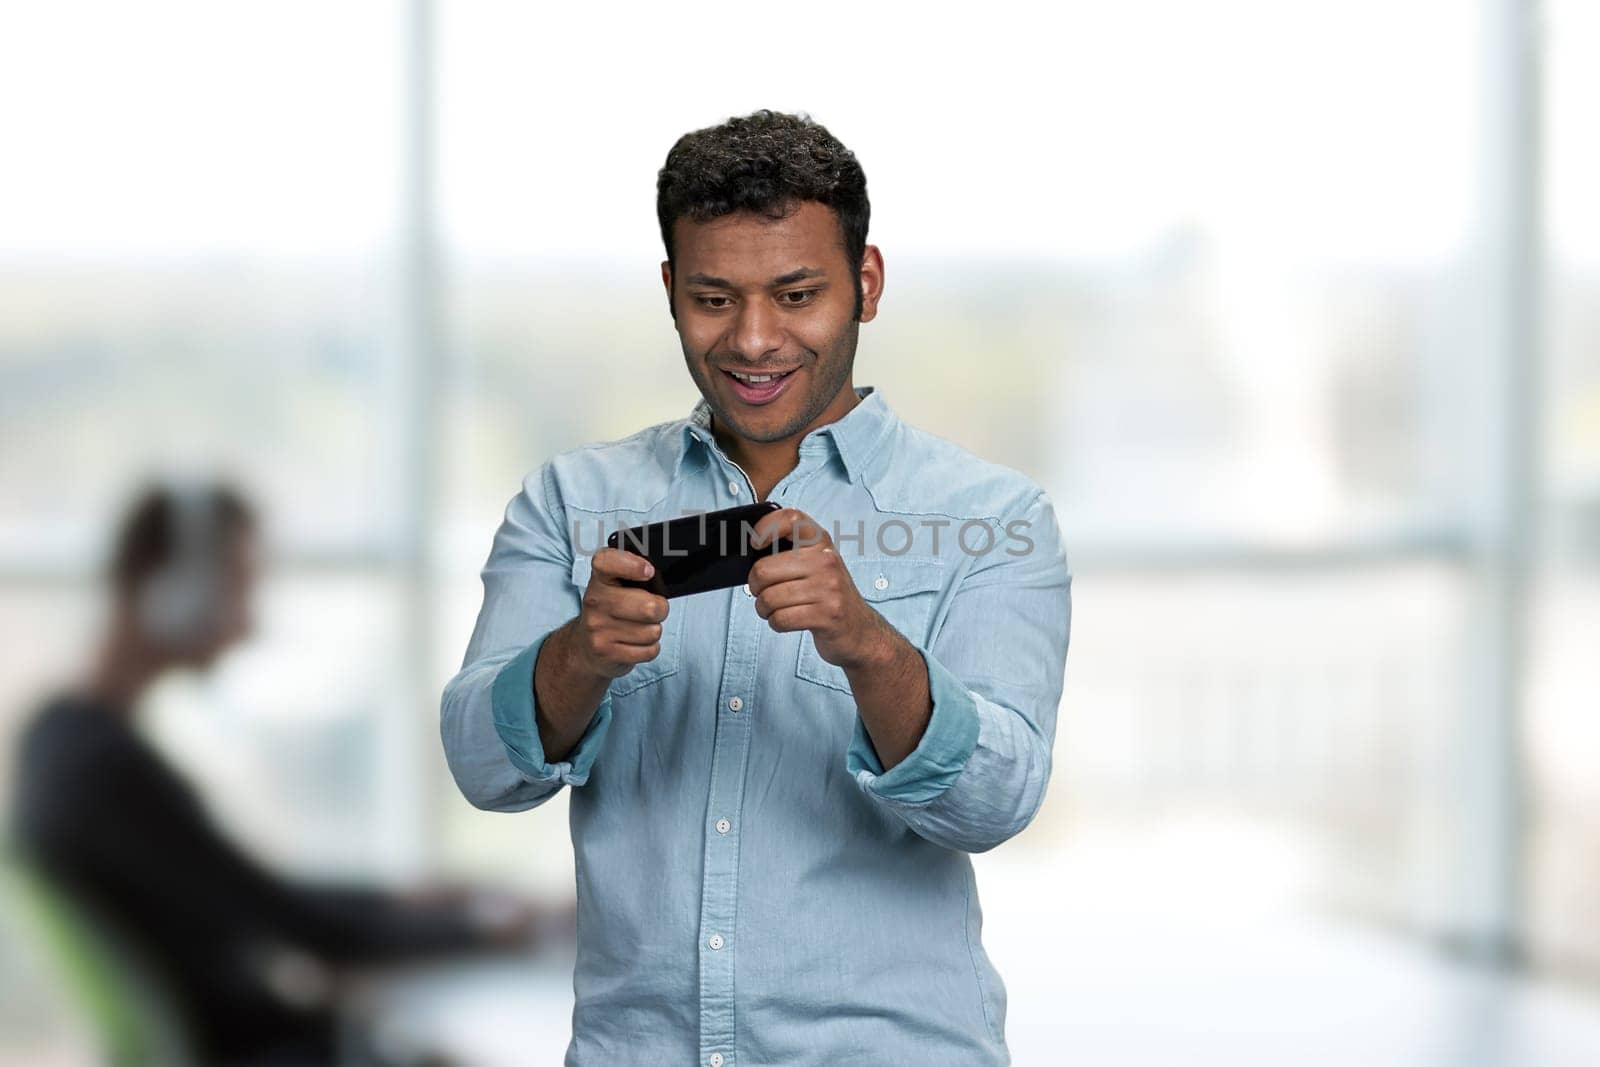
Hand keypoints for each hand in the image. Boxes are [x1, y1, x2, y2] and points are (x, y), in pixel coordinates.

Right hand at [572, 548, 670, 680]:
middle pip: (649, 607)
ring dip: (653, 631)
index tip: (649, 571)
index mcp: (599, 578)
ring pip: (652, 631)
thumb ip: (634, 575)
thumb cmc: (611, 610)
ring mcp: (598, 628)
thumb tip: (658, 576)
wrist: (584, 647)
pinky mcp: (606, 652)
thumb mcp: (614, 586)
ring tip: (640, 628)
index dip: (631, 564)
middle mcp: (595, 601)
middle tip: (654, 609)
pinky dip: (650, 649)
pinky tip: (635, 643)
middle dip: (660, 609)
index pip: (607, 562)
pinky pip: (649, 650)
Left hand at [747, 508, 891, 670]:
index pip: (791, 518)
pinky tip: (785, 620)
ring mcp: (829, 587)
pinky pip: (780, 619)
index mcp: (821, 541)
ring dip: (764, 609)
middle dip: (754, 586)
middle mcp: (826, 560)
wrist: (859, 629)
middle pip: (764, 569)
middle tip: (762, 592)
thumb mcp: (815, 564)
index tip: (755, 544)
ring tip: (774, 609)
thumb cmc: (827, 593)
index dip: (766, 527)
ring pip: (769, 598)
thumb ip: (790, 550)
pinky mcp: (827, 615)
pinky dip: (776, 623)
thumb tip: (750, 544)